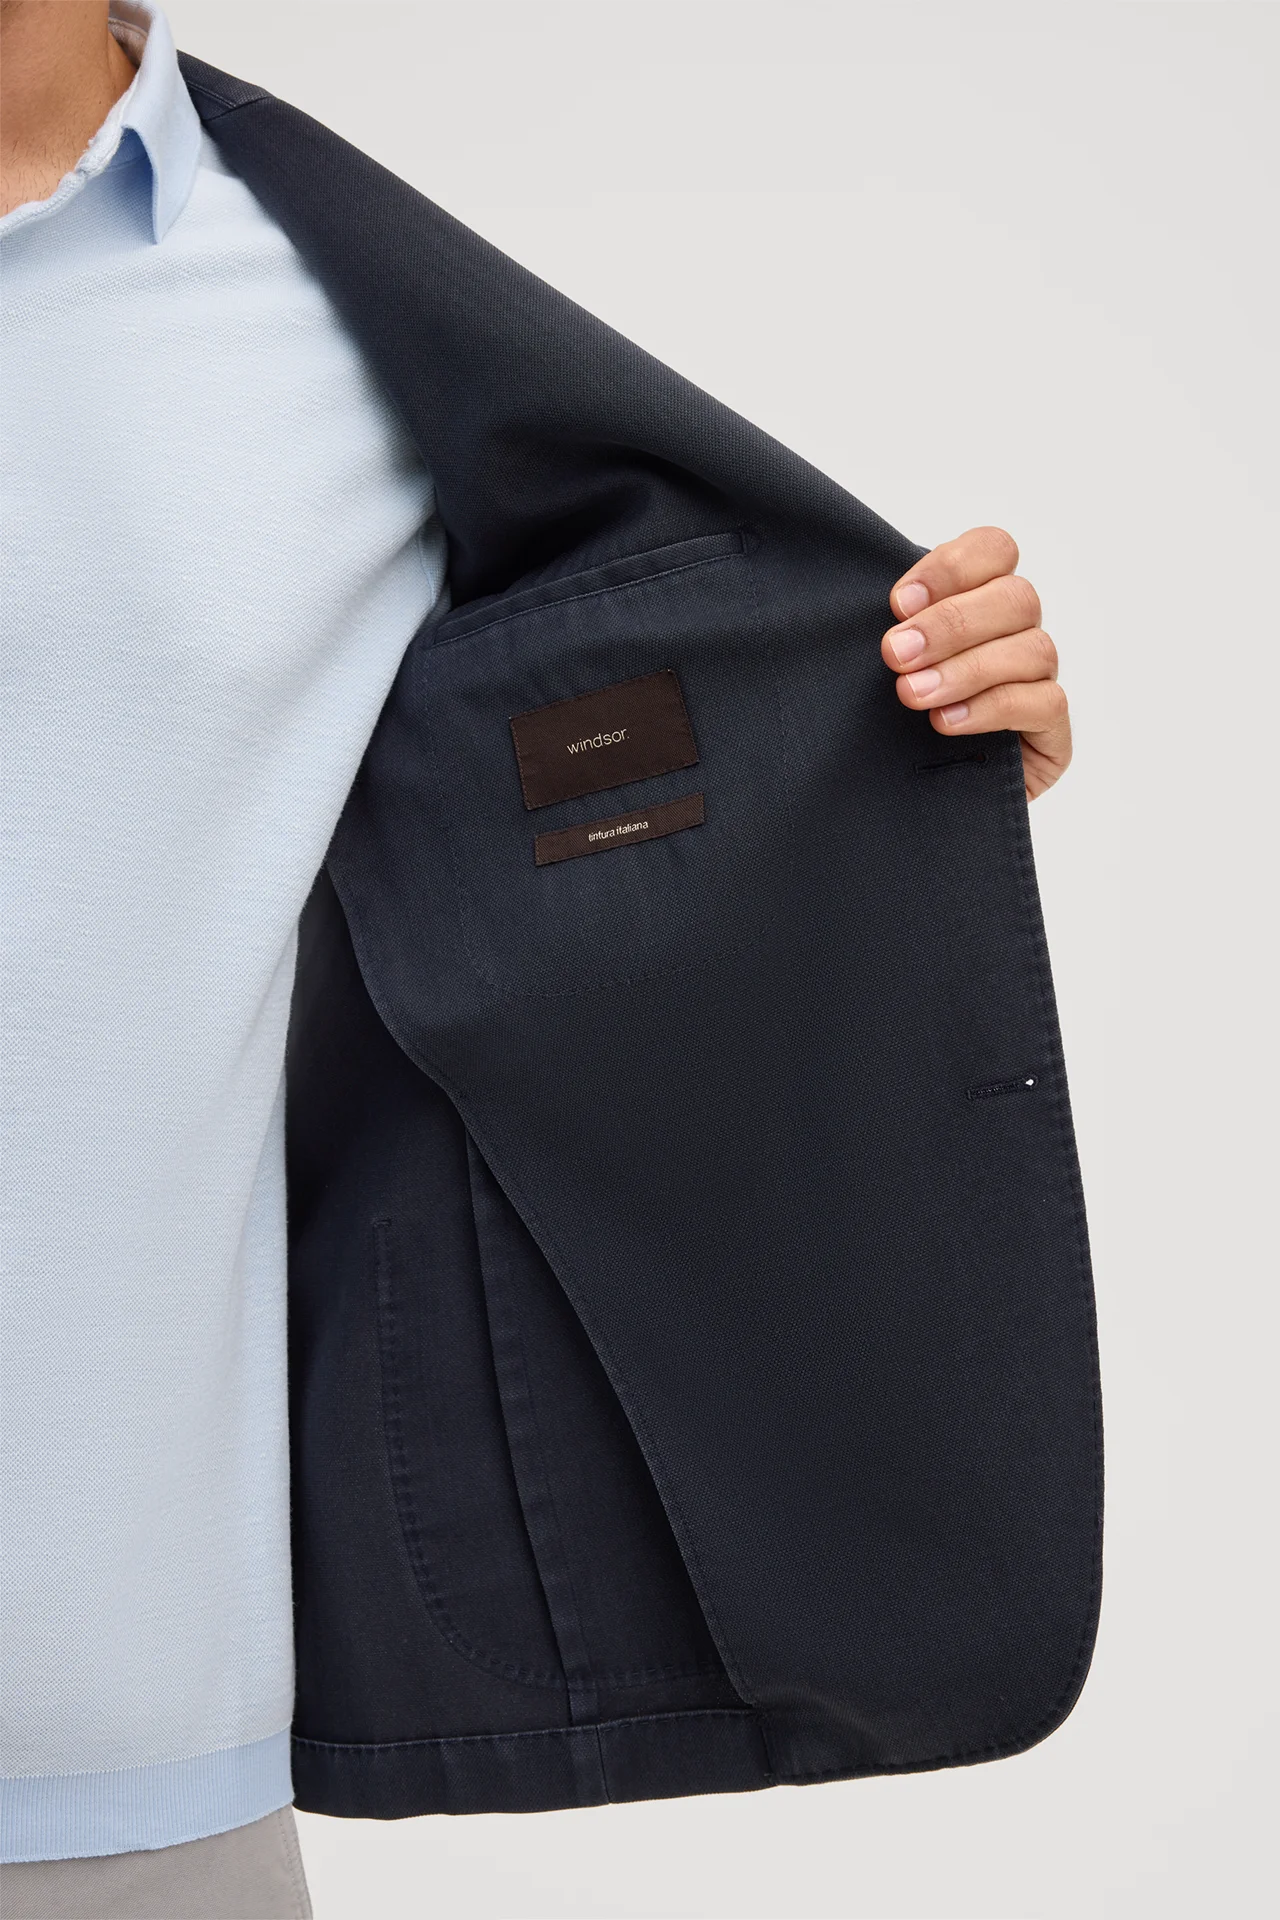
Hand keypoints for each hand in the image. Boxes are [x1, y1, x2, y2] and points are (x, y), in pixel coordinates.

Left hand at [882, 526, 1069, 799]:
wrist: (906, 806)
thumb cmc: (892, 725)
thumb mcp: (886, 667)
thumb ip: (896, 626)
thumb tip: (887, 605)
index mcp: (980, 600)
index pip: (995, 550)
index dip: (951, 568)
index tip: (898, 603)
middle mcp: (1018, 634)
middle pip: (1016, 597)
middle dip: (951, 623)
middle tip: (896, 654)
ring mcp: (1040, 681)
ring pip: (1033, 649)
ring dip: (966, 669)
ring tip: (913, 695)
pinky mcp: (1052, 731)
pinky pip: (1044, 703)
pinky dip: (991, 707)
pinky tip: (947, 722)